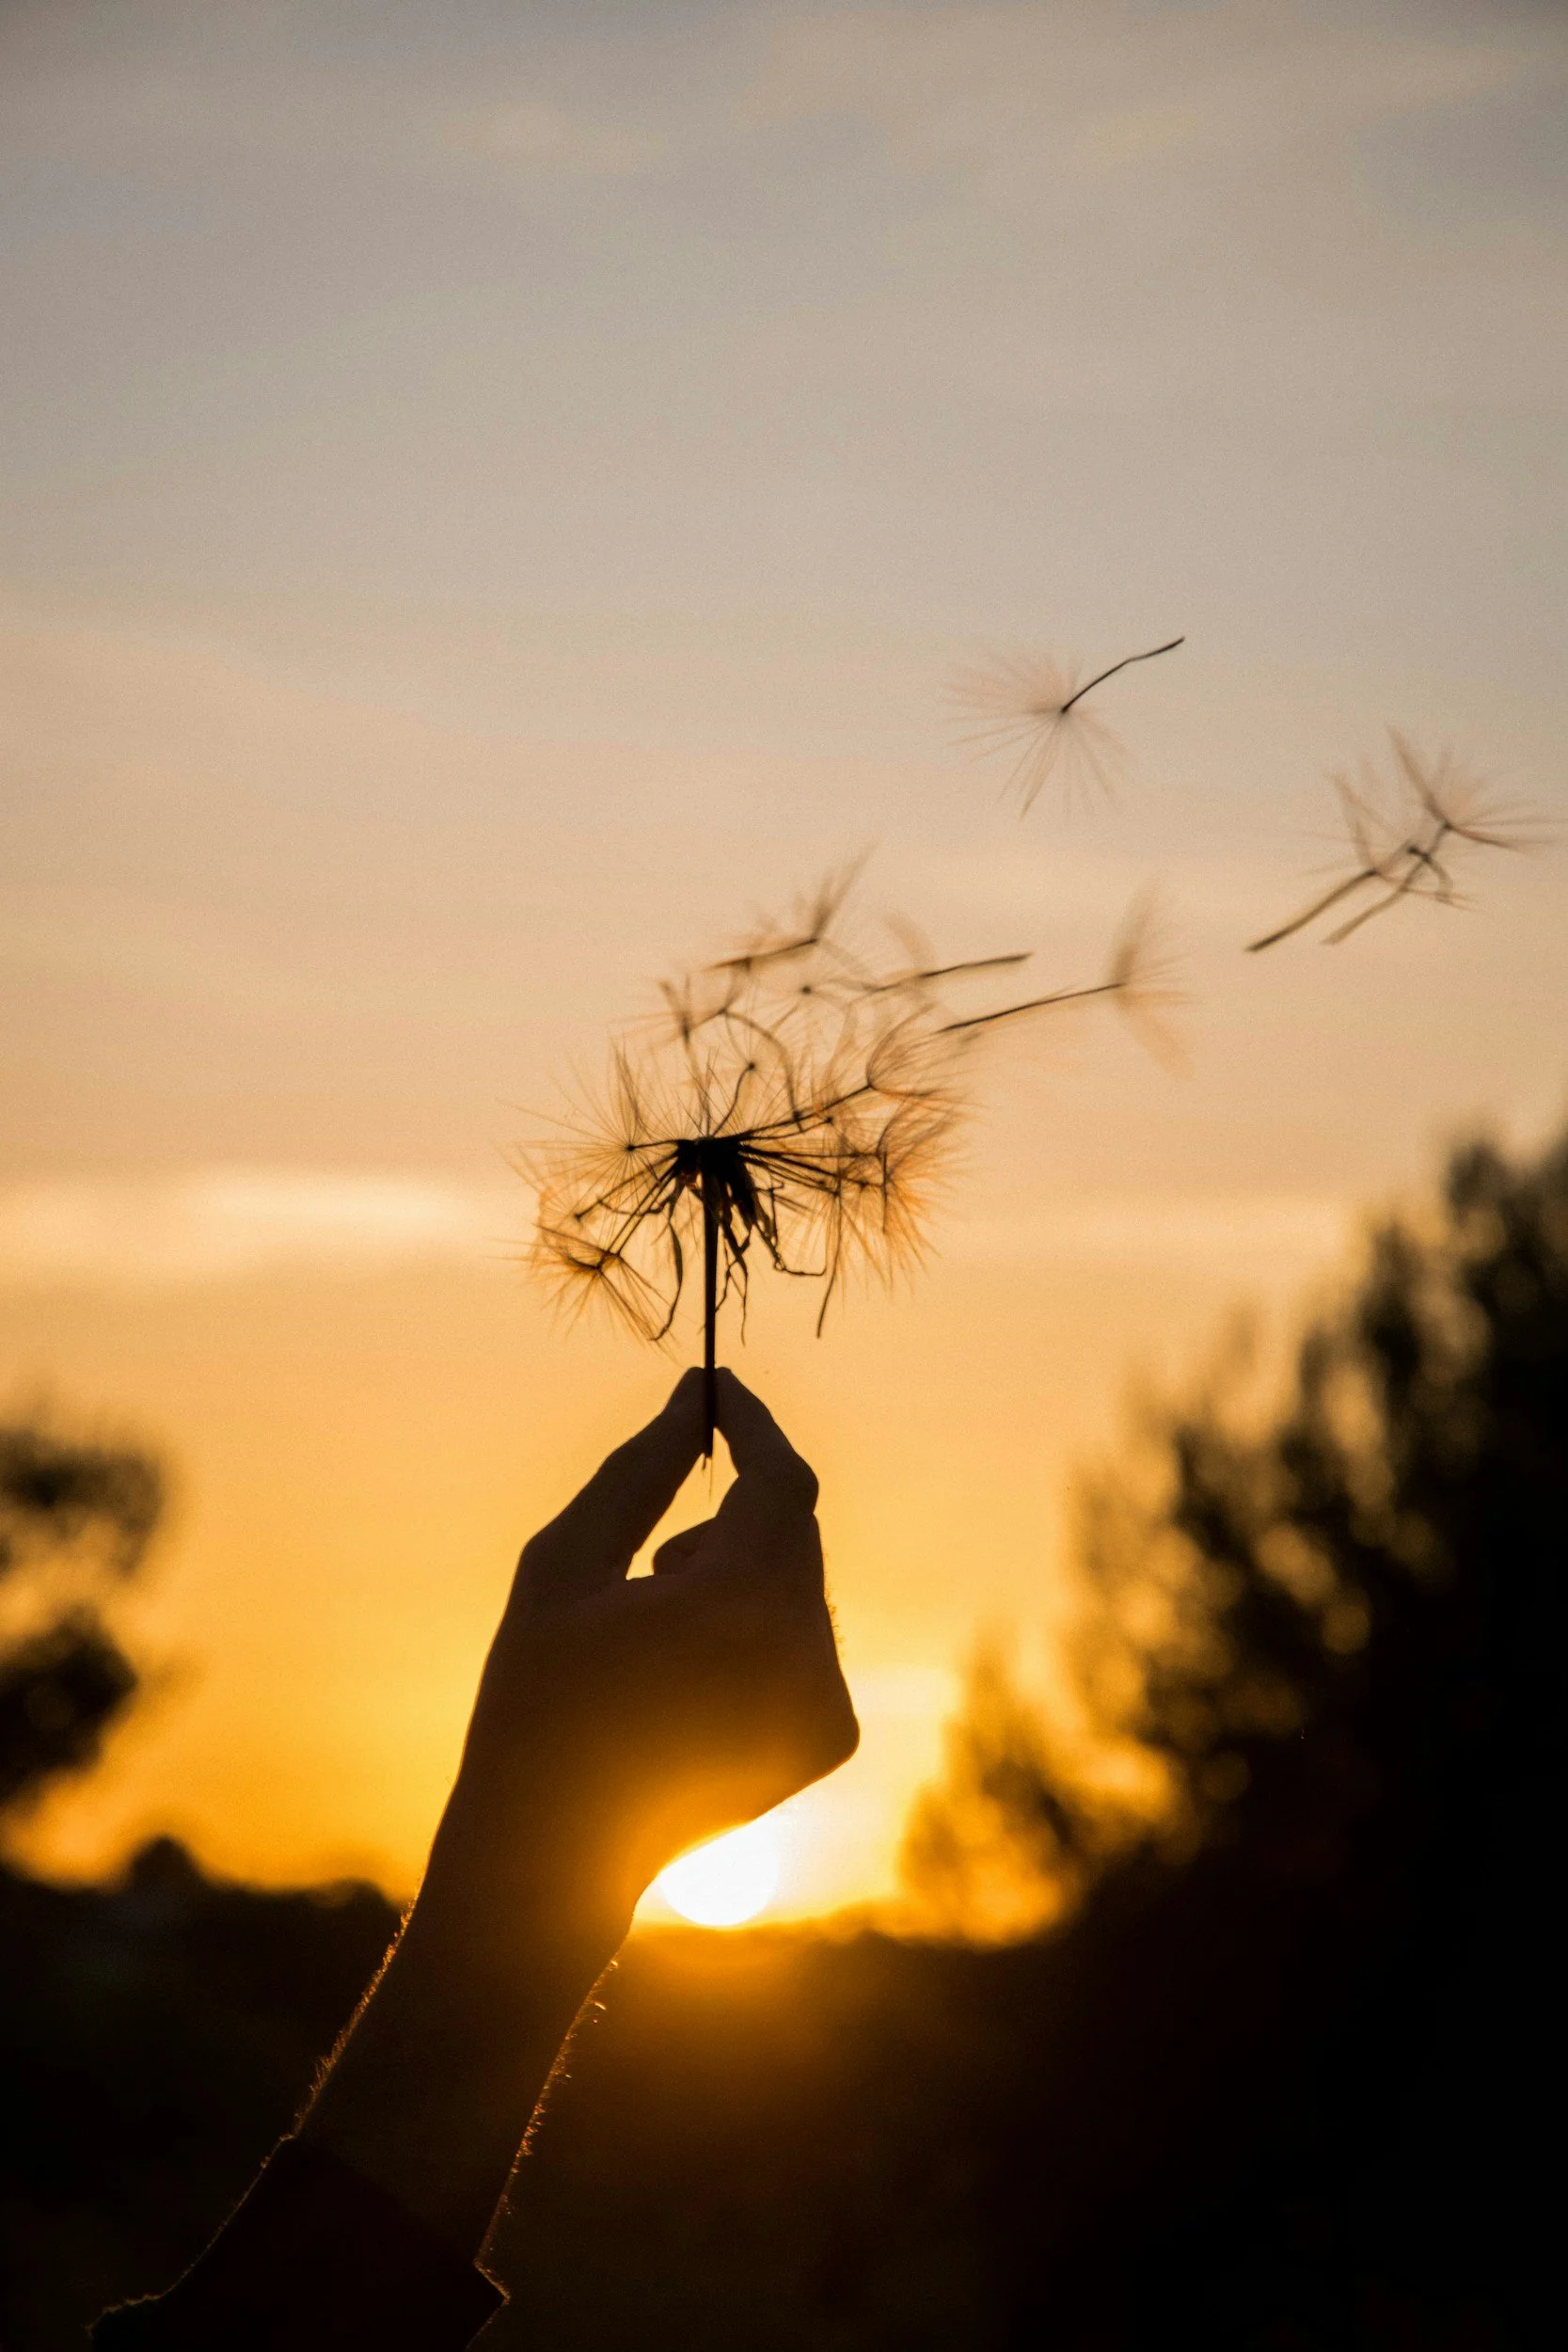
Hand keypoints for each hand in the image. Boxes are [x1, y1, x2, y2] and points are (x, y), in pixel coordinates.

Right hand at [418, 1366, 858, 1960]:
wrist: (553, 1857)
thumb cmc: (536, 1698)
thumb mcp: (565, 1565)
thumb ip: (640, 1470)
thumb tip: (696, 1394)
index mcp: (739, 1605)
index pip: (779, 1477)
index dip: (752, 1422)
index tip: (716, 1389)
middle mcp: (804, 1653)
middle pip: (794, 1528)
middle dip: (731, 1516)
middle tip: (648, 1569)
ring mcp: (827, 1702)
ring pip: (800, 1579)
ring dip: (740, 1573)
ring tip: (656, 1634)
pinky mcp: (833, 1736)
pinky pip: (809, 1636)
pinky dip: (760, 1629)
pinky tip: (690, 1684)